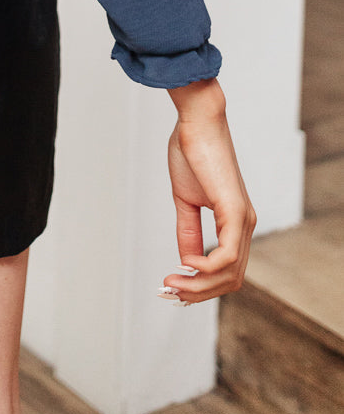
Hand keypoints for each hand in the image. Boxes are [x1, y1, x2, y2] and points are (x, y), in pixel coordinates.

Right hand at [159, 79, 256, 305]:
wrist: (197, 121)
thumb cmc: (192, 151)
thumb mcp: (186, 199)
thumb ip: (189, 231)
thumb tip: (187, 261)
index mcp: (234, 221)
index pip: (226, 269)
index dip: (201, 284)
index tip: (172, 284)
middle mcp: (244, 224)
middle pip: (230, 279)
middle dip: (198, 292)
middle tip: (170, 291)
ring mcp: (243, 219)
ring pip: (230, 274)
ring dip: (200, 285)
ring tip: (173, 282)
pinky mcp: (235, 211)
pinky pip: (228, 255)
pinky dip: (207, 267)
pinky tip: (188, 264)